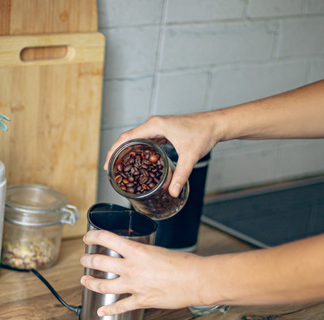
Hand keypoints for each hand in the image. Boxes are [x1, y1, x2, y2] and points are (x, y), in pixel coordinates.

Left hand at [79, 229, 207, 315]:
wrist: (197, 280)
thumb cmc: (183, 263)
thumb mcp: (157, 250)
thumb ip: (140, 253)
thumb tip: (132, 254)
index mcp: (136, 250)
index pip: (105, 238)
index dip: (92, 237)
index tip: (88, 238)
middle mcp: (131, 267)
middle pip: (98, 263)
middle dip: (86, 260)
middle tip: (84, 260)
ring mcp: (134, 286)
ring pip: (103, 286)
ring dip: (90, 283)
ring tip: (85, 281)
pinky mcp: (141, 301)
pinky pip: (120, 307)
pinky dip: (108, 310)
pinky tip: (101, 311)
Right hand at [105, 113, 222, 196]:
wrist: (215, 124)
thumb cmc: (203, 133)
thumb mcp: (190, 156)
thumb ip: (181, 175)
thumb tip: (173, 192)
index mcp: (155, 126)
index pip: (126, 138)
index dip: (113, 151)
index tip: (108, 164)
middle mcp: (153, 124)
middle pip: (127, 138)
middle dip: (116, 153)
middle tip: (110, 169)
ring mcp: (158, 127)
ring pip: (135, 138)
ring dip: (126, 151)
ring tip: (120, 166)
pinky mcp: (163, 131)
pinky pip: (145, 140)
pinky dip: (138, 149)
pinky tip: (137, 160)